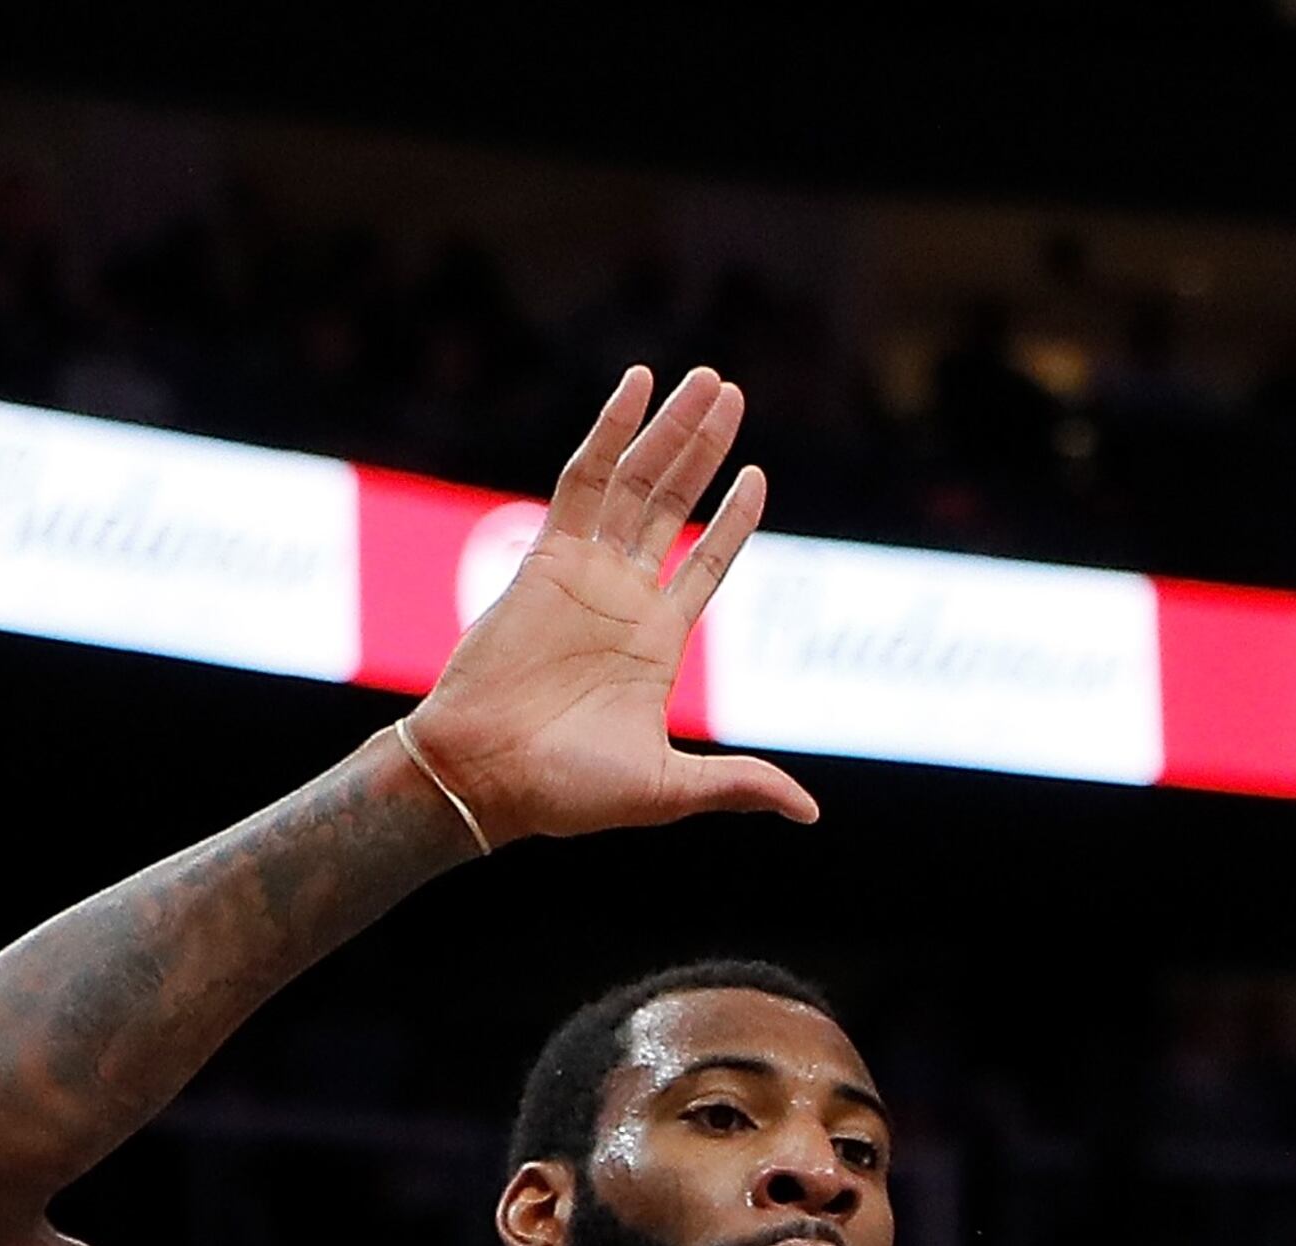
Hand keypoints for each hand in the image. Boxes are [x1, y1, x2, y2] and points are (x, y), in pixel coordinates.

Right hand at [402, 365, 812, 844]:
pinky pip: (585, 481)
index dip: (733, 521)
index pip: (706, 562)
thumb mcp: (669, 788)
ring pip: (637, 483)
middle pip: (674, 503)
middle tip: (732, 392)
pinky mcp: (546, 557)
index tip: (757, 475)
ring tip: (708, 380)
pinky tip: (637, 387)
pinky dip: (611, 433)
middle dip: (703, 449)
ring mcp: (585, 571)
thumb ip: (737, 784)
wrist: (486, 779)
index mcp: (656, 641)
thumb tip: (809, 815)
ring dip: (671, 430)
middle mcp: (623, 596)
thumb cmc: (567, 792)